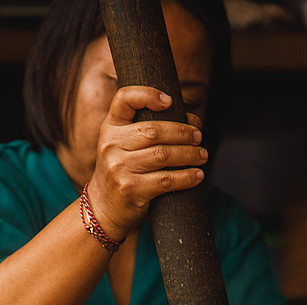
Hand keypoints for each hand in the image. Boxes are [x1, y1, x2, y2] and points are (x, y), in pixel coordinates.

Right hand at [87, 87, 206, 239]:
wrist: (104, 209)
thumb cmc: (121, 173)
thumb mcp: (122, 146)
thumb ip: (146, 130)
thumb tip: (192, 118)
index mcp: (110, 128)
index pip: (124, 99)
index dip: (148, 94)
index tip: (170, 100)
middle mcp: (111, 145)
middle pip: (154, 130)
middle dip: (182, 132)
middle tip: (198, 136)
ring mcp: (119, 168)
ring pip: (163, 155)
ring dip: (189, 154)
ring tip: (202, 155)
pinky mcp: (131, 189)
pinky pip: (166, 180)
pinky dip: (186, 177)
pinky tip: (197, 175)